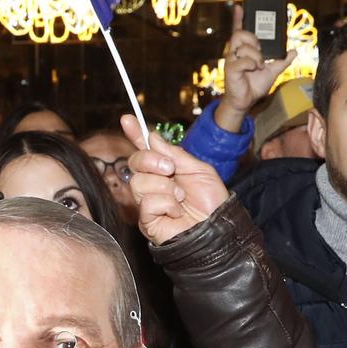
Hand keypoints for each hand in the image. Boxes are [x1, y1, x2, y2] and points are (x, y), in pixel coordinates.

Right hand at [121, 115, 234, 244]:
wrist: (219, 229)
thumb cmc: (212, 203)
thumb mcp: (199, 169)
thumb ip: (175, 154)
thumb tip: (152, 136)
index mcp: (166, 169)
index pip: (145, 149)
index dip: (135, 134)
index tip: (127, 118)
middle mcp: (154, 184)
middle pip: (135, 163)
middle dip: (151, 161)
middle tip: (171, 170)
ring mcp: (148, 202)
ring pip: (139, 183)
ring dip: (165, 187)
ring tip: (180, 197)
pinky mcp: (147, 221)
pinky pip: (147, 203)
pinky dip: (166, 204)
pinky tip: (177, 212)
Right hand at [215, 7, 289, 131]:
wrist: (246, 101)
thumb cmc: (255, 85)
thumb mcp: (273, 71)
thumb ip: (282, 61)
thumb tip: (294, 51)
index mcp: (244, 50)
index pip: (239, 30)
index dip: (239, 18)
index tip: (240, 7)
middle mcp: (235, 52)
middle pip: (240, 34)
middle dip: (253, 40)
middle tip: (260, 52)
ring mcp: (231, 60)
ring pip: (243, 47)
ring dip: (256, 56)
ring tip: (258, 66)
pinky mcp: (230, 69)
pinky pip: (243, 60)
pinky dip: (251, 64)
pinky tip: (252, 70)